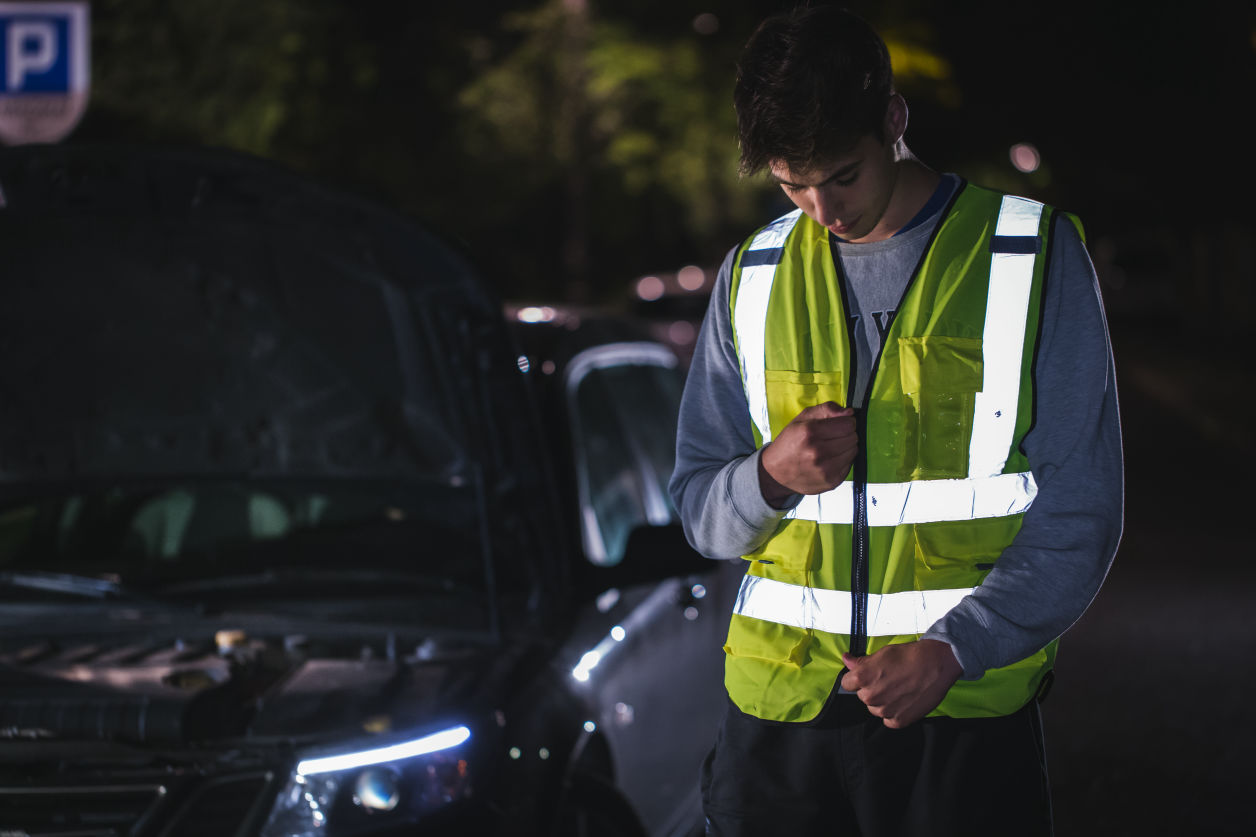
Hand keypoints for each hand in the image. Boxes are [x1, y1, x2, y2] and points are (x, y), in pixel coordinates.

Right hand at [758, 401, 857, 506]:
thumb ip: (827, 409)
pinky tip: (829, 460)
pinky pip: (850, 465)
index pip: (848, 424)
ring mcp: (825, 469)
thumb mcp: (802, 418)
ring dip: (845, 447)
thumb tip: (849, 412)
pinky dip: (843, 461)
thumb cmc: (789, 443)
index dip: (845, 422)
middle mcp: (818, 452)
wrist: (776, 472)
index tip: (839, 424)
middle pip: (853, 437)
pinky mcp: (831, 482)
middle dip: (846, 434)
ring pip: (853, 451)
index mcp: (809, 432)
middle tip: (832, 437)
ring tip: (830, 448)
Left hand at [840, 640, 962, 728]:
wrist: (935, 664)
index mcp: (862, 678)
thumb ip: (861, 661)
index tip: (868, 676)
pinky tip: (904, 700)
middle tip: (889, 680)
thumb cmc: (909, 656)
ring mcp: (884, 710)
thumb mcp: (881, 654)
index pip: (847, 683)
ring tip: (899, 689)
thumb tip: (846, 660)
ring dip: (883, 702)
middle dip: (872, 689)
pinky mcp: (899, 721)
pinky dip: (895, 712)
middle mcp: (870, 696)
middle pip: (863, 696)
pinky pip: (888, 720)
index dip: (857, 678)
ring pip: (875, 709)